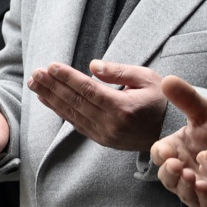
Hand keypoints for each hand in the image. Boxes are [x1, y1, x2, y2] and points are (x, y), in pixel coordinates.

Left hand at [27, 60, 165, 151]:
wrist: (170, 132)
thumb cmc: (160, 100)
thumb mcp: (147, 78)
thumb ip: (119, 72)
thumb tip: (92, 66)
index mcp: (124, 108)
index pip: (89, 90)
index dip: (68, 78)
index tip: (51, 66)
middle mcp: (112, 124)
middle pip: (76, 102)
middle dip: (53, 86)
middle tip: (36, 74)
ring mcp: (106, 135)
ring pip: (72, 114)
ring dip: (51, 99)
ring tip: (36, 85)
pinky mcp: (102, 140)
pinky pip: (77, 124)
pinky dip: (61, 111)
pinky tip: (49, 100)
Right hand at [152, 76, 206, 206]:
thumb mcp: (205, 114)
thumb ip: (187, 99)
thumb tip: (167, 79)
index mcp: (175, 151)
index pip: (158, 155)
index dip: (161, 154)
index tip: (168, 151)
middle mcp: (181, 173)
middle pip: (166, 177)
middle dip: (170, 173)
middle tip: (178, 166)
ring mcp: (195, 190)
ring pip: (182, 193)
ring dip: (185, 187)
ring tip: (193, 177)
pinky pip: (204, 205)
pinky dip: (204, 198)